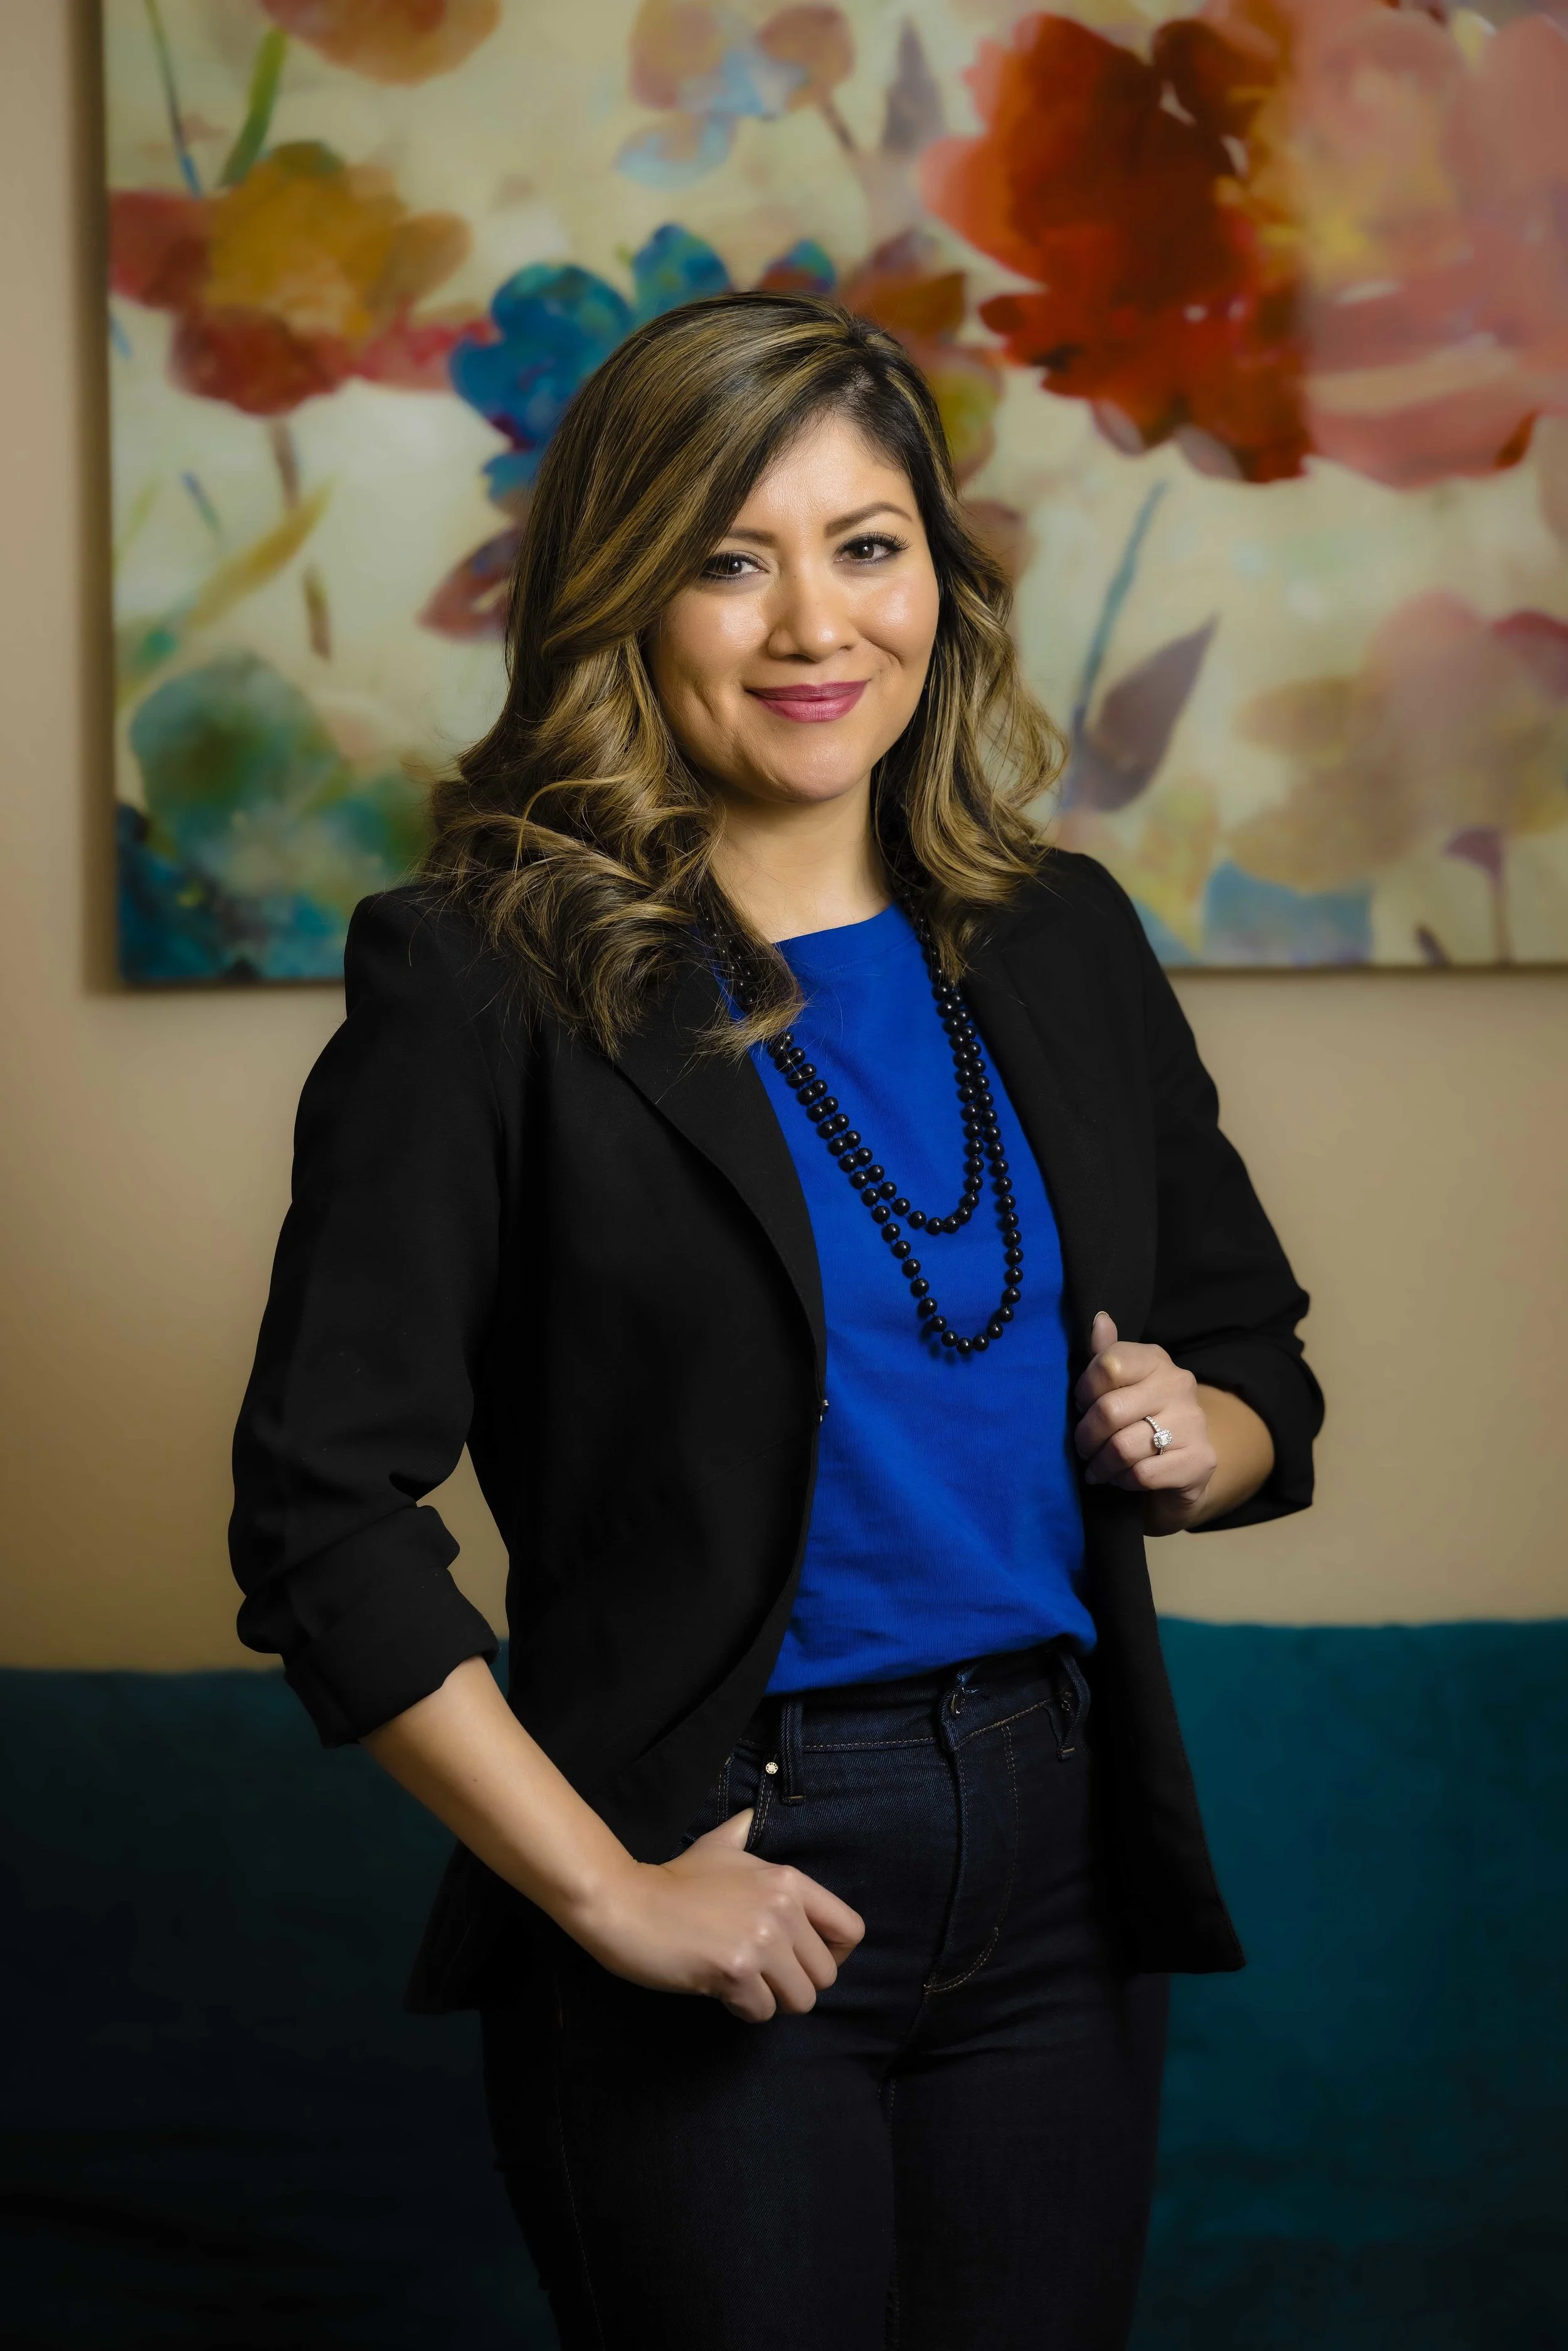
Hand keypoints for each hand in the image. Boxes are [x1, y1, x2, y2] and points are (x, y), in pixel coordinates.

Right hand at [569, 1809, 865, 2023]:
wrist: (626, 1903)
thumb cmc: (672, 1880)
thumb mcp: (716, 1847)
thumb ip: (740, 1832)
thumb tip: (749, 1815)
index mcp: (788, 1881)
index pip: (851, 1929)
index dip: (834, 1954)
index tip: (803, 1960)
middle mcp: (783, 1908)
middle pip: (826, 1975)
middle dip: (794, 1983)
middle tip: (761, 1975)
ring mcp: (762, 1939)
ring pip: (800, 2000)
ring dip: (771, 2000)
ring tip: (740, 1982)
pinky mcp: (737, 1970)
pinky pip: (763, 2012)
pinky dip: (742, 2009)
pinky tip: (718, 1988)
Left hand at [1073, 1310, 1215, 1535]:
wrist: (1182, 1472)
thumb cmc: (1140, 1423)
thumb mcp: (1120, 1387)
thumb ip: (1107, 1355)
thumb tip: (1098, 1318)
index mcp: (1156, 1360)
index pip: (1108, 1365)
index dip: (1084, 1392)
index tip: (1082, 1408)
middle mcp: (1179, 1385)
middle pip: (1109, 1411)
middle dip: (1086, 1437)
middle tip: (1083, 1448)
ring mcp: (1194, 1423)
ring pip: (1123, 1447)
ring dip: (1101, 1464)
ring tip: (1098, 1468)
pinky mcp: (1200, 1461)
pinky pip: (1142, 1474)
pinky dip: (1124, 1481)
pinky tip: (1123, 1479)